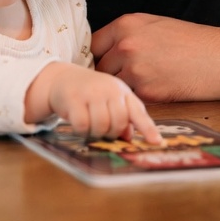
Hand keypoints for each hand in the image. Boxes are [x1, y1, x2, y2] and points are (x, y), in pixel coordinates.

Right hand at [31, 63, 160, 143]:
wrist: (62, 78)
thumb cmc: (91, 93)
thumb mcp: (110, 101)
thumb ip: (123, 117)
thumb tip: (129, 137)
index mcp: (121, 91)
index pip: (137, 111)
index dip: (148, 128)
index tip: (156, 142)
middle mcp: (109, 89)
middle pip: (119, 122)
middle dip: (112, 132)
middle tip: (103, 130)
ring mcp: (91, 93)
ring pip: (101, 126)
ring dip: (95, 133)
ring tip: (90, 125)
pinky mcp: (74, 99)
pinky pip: (83, 126)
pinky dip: (81, 130)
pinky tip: (78, 123)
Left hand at [92, 13, 219, 101]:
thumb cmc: (195, 42)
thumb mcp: (156, 24)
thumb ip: (129, 34)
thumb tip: (108, 49)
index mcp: (126, 24)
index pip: (94, 44)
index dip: (99, 56)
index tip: (105, 64)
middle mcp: (126, 45)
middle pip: (100, 67)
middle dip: (110, 75)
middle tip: (126, 80)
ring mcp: (135, 69)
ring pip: (114, 86)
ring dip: (123, 89)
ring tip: (145, 86)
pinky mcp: (147, 91)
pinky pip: (131, 98)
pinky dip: (138, 99)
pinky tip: (156, 93)